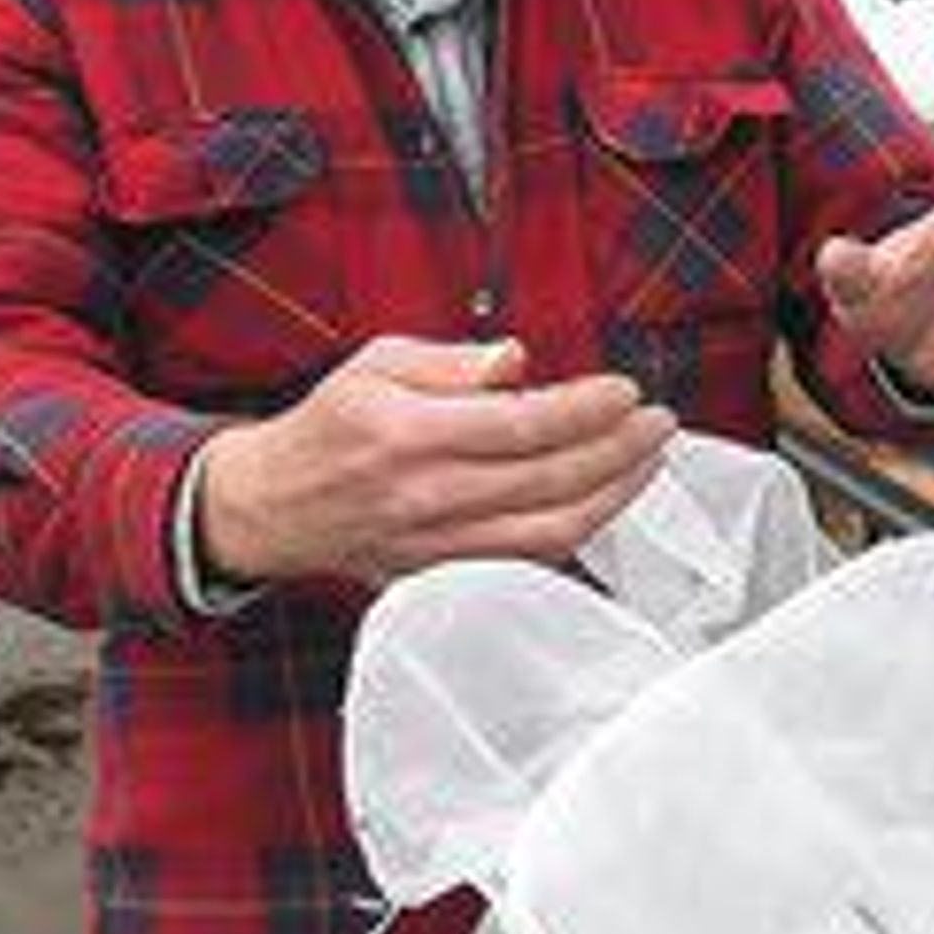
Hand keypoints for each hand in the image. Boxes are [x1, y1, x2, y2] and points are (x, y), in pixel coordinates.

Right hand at [196, 336, 675, 588]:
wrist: (274, 507)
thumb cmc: (328, 428)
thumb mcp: (375, 364)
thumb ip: (451, 362)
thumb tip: (517, 359)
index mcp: (409, 433)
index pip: (523, 425)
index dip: (587, 410)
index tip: (626, 391)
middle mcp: (428, 494)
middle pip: (550, 479)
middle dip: (619, 450)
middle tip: (658, 423)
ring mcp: (438, 543)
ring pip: (550, 529)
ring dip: (614, 496)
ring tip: (648, 462)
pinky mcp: (445, 573)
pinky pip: (528, 558)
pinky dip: (577, 532)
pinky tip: (606, 502)